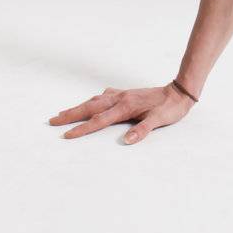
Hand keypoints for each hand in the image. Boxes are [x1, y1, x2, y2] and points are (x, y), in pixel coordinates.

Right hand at [48, 84, 194, 144]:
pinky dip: (93, 101)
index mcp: (125, 107)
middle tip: (52, 121)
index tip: (67, 136)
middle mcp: (120, 99)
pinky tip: (92, 102)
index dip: (82, 129)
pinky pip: (103, 97)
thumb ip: (143, 130)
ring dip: (78, 107)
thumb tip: (127, 140)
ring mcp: (122, 95)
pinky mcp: (126, 94)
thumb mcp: (159, 120)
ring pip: (94, 101)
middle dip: (70, 115)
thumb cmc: (170, 108)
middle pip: (90, 108)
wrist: (180, 92)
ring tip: (63, 114)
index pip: (99, 120)